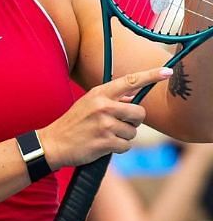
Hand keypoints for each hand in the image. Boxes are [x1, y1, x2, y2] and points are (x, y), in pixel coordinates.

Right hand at [39, 67, 173, 167]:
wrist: (53, 143)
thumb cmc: (73, 124)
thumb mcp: (87, 104)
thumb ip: (110, 100)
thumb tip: (132, 98)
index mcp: (99, 94)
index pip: (129, 81)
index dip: (150, 76)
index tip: (167, 72)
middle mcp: (103, 106)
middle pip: (139, 112)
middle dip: (133, 122)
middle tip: (118, 125)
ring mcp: (104, 124)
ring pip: (133, 132)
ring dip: (123, 137)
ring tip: (105, 136)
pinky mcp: (105, 142)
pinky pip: (126, 146)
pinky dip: (118, 148)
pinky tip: (104, 145)